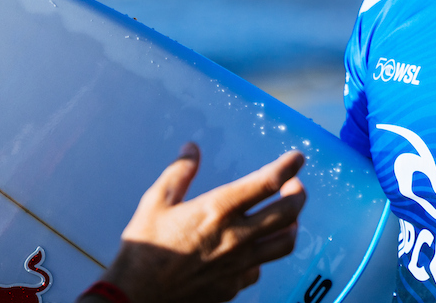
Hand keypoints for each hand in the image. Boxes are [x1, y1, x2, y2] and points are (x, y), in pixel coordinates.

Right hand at [84, 143, 306, 302]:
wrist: (136, 297)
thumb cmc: (143, 248)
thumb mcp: (156, 202)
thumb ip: (179, 173)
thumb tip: (191, 148)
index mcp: (219, 210)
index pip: (268, 182)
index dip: (289, 166)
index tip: (297, 158)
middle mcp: (237, 236)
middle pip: (289, 213)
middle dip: (299, 194)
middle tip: (294, 186)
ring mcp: (239, 264)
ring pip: (284, 244)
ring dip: (291, 226)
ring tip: (287, 217)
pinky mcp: (233, 286)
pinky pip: (260, 268)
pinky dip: (262, 255)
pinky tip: (253, 249)